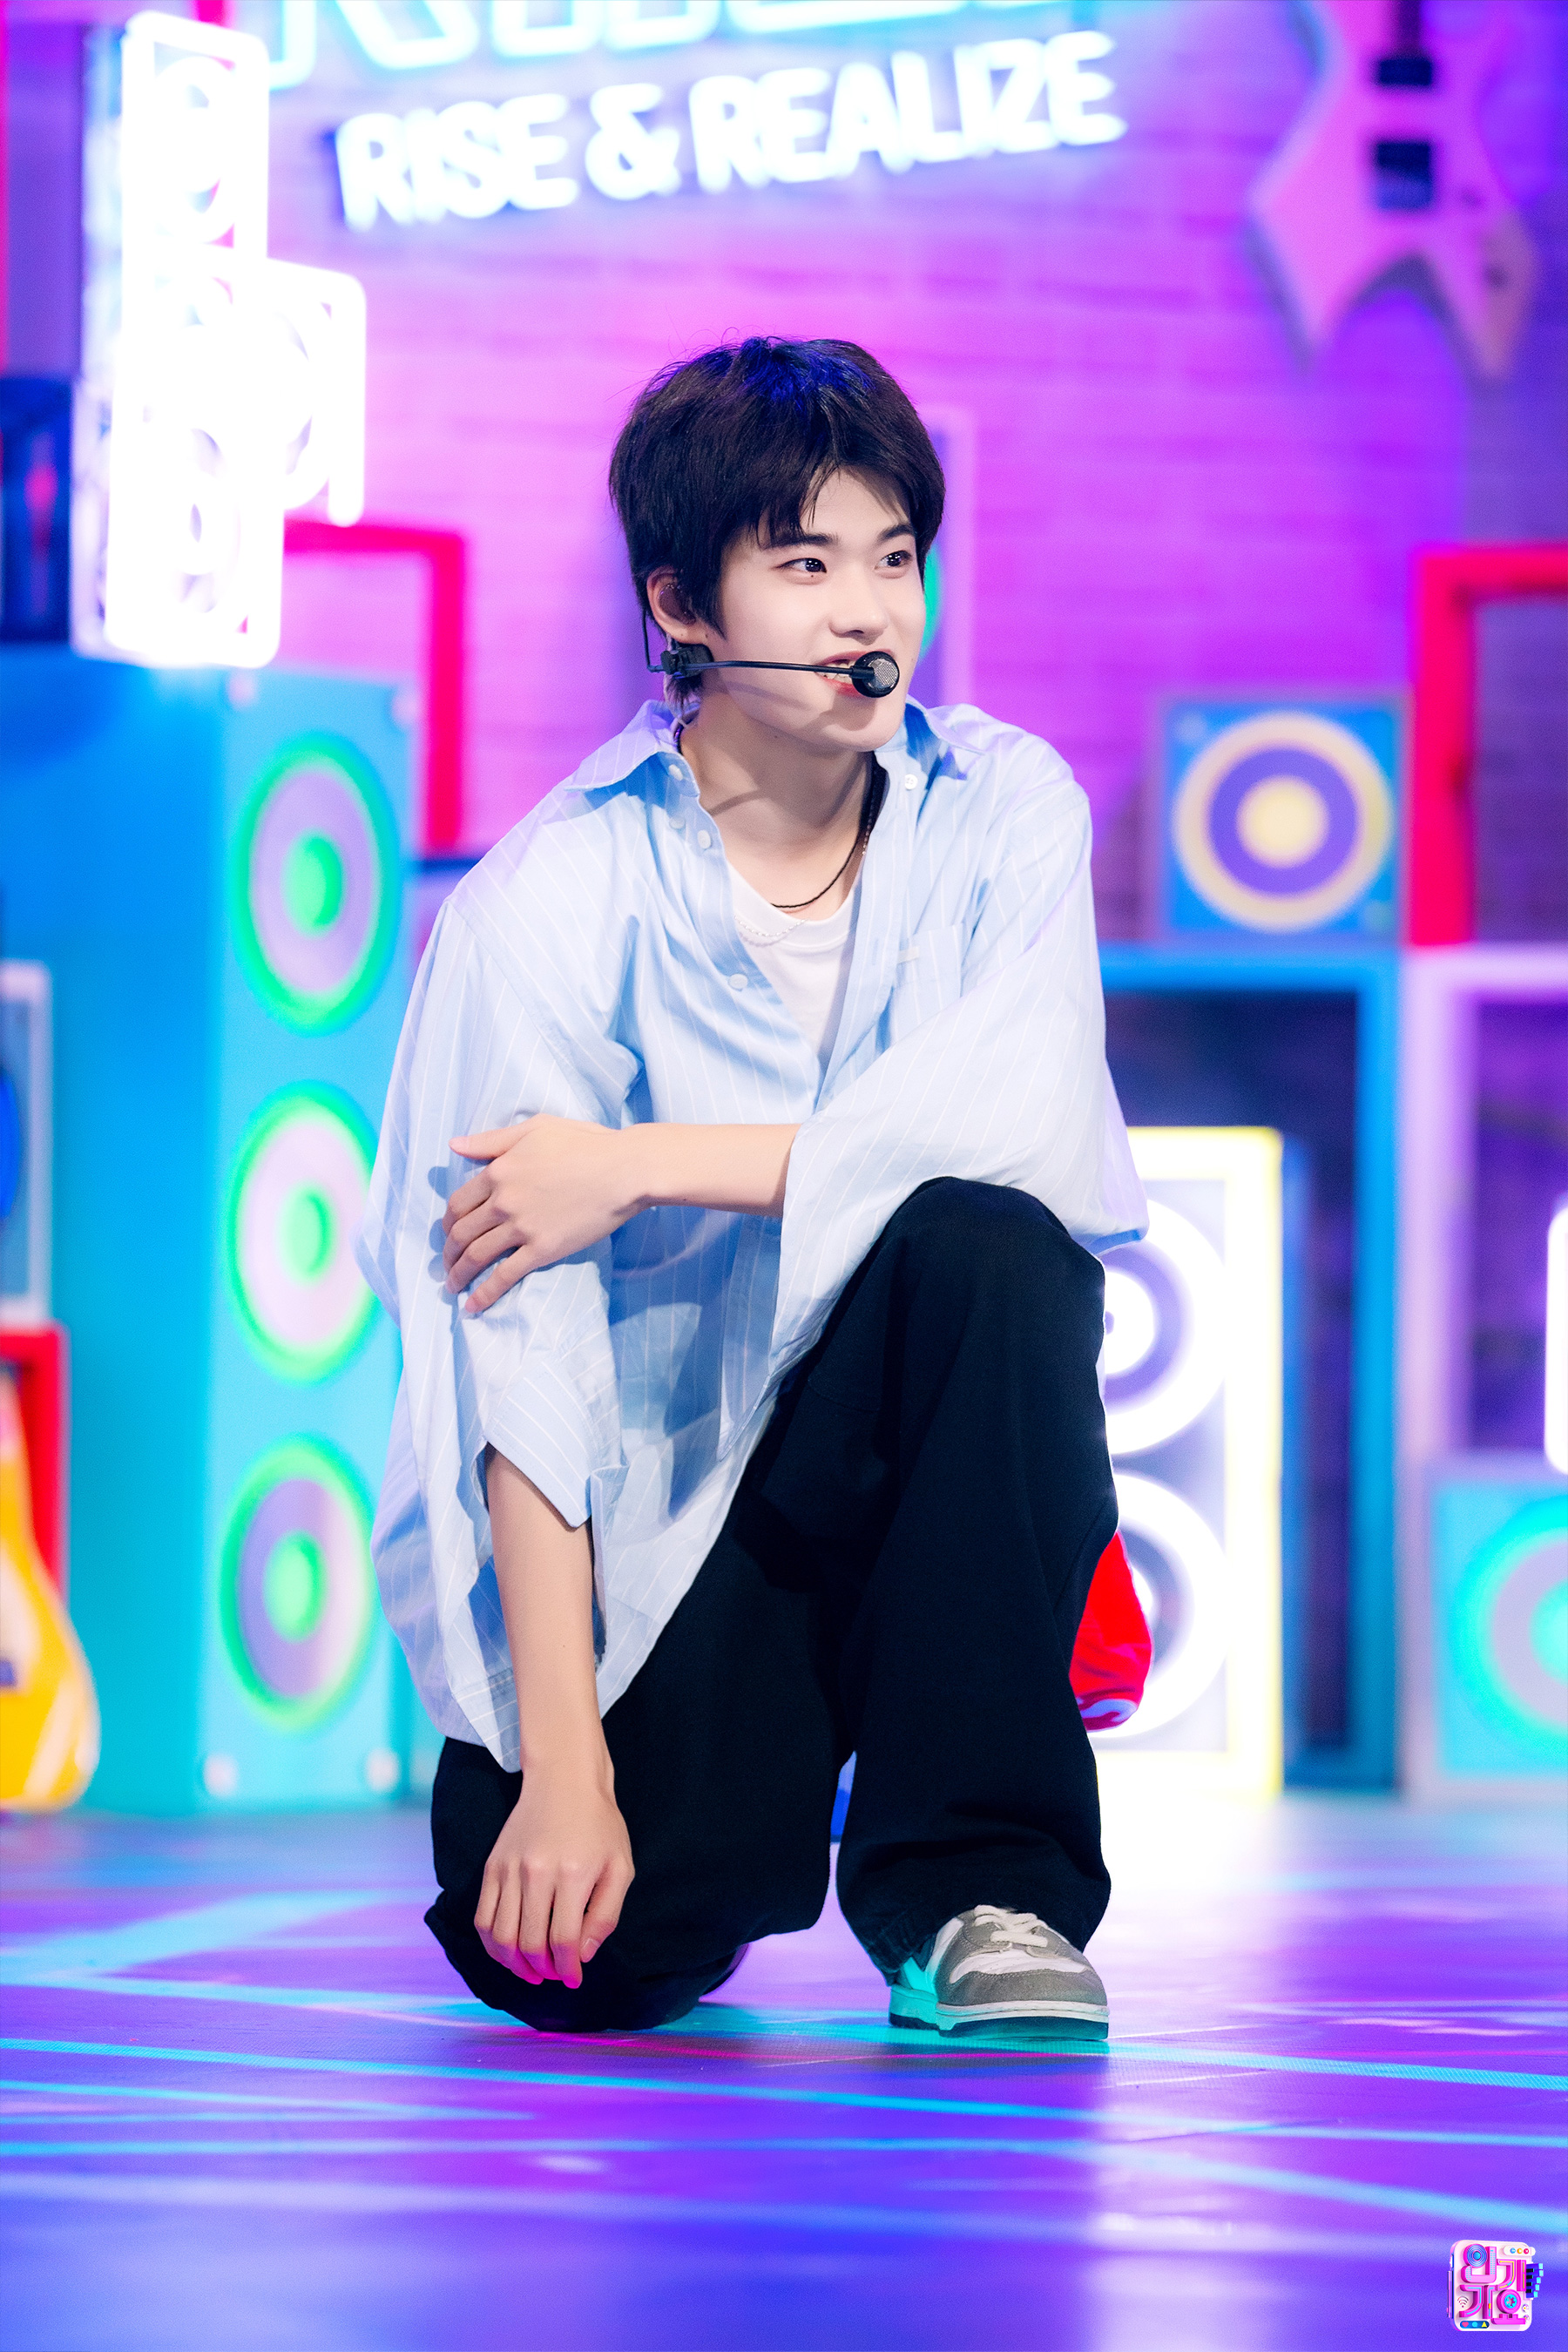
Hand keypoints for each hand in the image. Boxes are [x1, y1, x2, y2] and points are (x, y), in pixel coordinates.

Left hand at [443, 1117, 642, 1310]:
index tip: (448, 1233)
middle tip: (446, 1263)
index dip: (448, 1222)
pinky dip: (484, 1293)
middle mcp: (503, 1201)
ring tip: (452, 1286)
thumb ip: (492, 1140)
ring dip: (459, 1274)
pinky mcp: (543, 1249)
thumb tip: (454, 1146)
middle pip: (461, 1232)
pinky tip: (473, 1306)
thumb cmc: (585, 1143)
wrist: (624, 1170)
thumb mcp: (534, 1129)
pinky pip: (505, 1275)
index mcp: (498, 1171)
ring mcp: (521, 1227)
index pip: (458, 1202)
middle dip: (448, 1252)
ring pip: (477, 1255)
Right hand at [474, 1744, 633, 1989]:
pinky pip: (482, 1917)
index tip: (574, 1979)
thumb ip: (606, 1914)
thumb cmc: (599, 1825)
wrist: (564, 1782)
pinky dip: (491, 1944)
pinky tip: (508, 1952)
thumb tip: (584, 1955)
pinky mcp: (493, 1866)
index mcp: (573, 1874)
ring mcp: (509, 1869)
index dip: (568, 1969)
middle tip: (555, 1976)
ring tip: (531, 1972)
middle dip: (543, 1971)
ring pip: (501, 1936)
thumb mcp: (620, 1867)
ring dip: (514, 1965)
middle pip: (530, 1943)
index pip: (563, 1940)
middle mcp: (536, 1873)